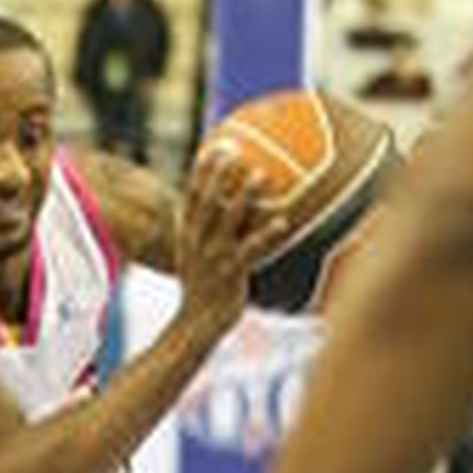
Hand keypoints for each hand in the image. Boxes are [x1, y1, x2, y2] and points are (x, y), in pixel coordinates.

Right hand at [174, 150, 284, 340]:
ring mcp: (214, 257)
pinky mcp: (231, 274)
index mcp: (189, 235)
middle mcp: (198, 242)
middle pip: (208, 201)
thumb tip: (220, 210)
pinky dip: (266, 235)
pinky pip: (251, 250)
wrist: (196, 324)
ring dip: (245, 196)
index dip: (202, 171)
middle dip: (221, 175)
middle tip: (238, 152)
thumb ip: (205, 231)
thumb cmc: (202, 287)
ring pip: (229, 220)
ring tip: (262, 176)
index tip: (215, 147)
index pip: (192, 196)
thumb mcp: (194, 255)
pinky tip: (283, 222)